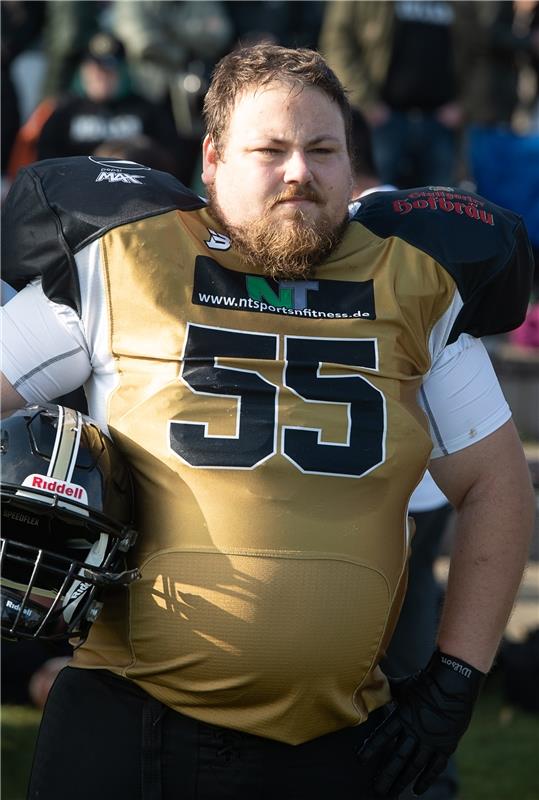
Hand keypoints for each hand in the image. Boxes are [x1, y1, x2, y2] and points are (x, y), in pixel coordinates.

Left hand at [357, 650, 484, 796]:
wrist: (454, 683)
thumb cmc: (426, 681)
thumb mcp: (404, 686)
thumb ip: (389, 690)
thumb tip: (373, 681)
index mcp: (402, 716)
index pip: (383, 735)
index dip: (371, 748)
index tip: (360, 759)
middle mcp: (415, 731)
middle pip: (397, 758)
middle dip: (386, 775)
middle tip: (377, 789)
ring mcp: (430, 741)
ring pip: (414, 766)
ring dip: (403, 781)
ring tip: (393, 793)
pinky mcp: (445, 745)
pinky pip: (435, 767)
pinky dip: (426, 779)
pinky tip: (417, 791)